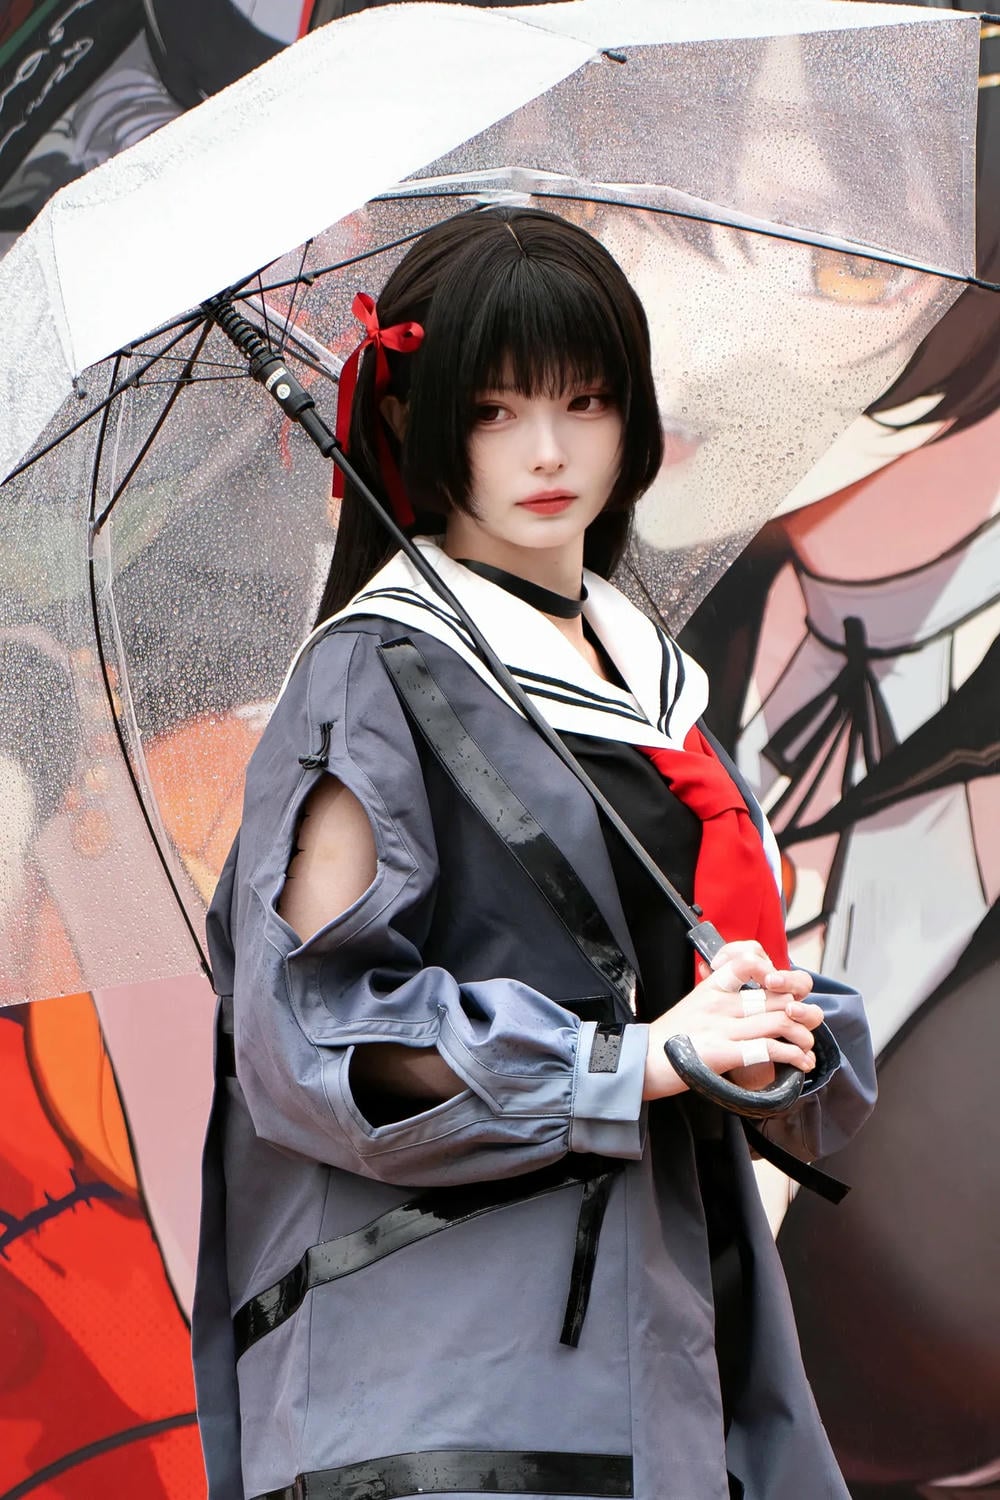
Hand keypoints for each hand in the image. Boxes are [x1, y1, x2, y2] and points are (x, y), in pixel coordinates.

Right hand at [643, 940, 823, 1101]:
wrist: (641, 1062)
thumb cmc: (668, 1039)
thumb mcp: (693, 1006)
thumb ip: (720, 999)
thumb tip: (751, 1000)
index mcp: (711, 988)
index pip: (747, 959)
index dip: (772, 968)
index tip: (778, 985)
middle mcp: (719, 1003)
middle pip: (777, 995)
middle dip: (803, 1010)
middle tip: (807, 1024)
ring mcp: (721, 1027)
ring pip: (781, 1019)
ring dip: (803, 1034)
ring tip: (805, 1046)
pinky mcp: (723, 1053)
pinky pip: (769, 1048)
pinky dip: (793, 1055)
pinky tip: (800, 1062)